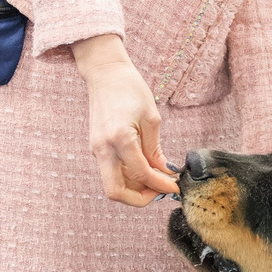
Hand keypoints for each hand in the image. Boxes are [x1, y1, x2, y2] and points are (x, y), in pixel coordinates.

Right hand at [70, 34, 175, 204]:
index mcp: (119, 139)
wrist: (105, 73)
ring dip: (134, 189)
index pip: (141, 175)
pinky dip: (128, 177)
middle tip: (160, 191)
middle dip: (140, 198)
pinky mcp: (96, 148)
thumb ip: (155, 150)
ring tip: (156, 179)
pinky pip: (111, 172)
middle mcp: (103, 148)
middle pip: (115, 192)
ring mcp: (96, 150)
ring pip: (112, 185)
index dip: (161, 186)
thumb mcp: (151, 119)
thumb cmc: (130, 89)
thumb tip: (164, 173)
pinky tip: (145, 169)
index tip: (175, 187)